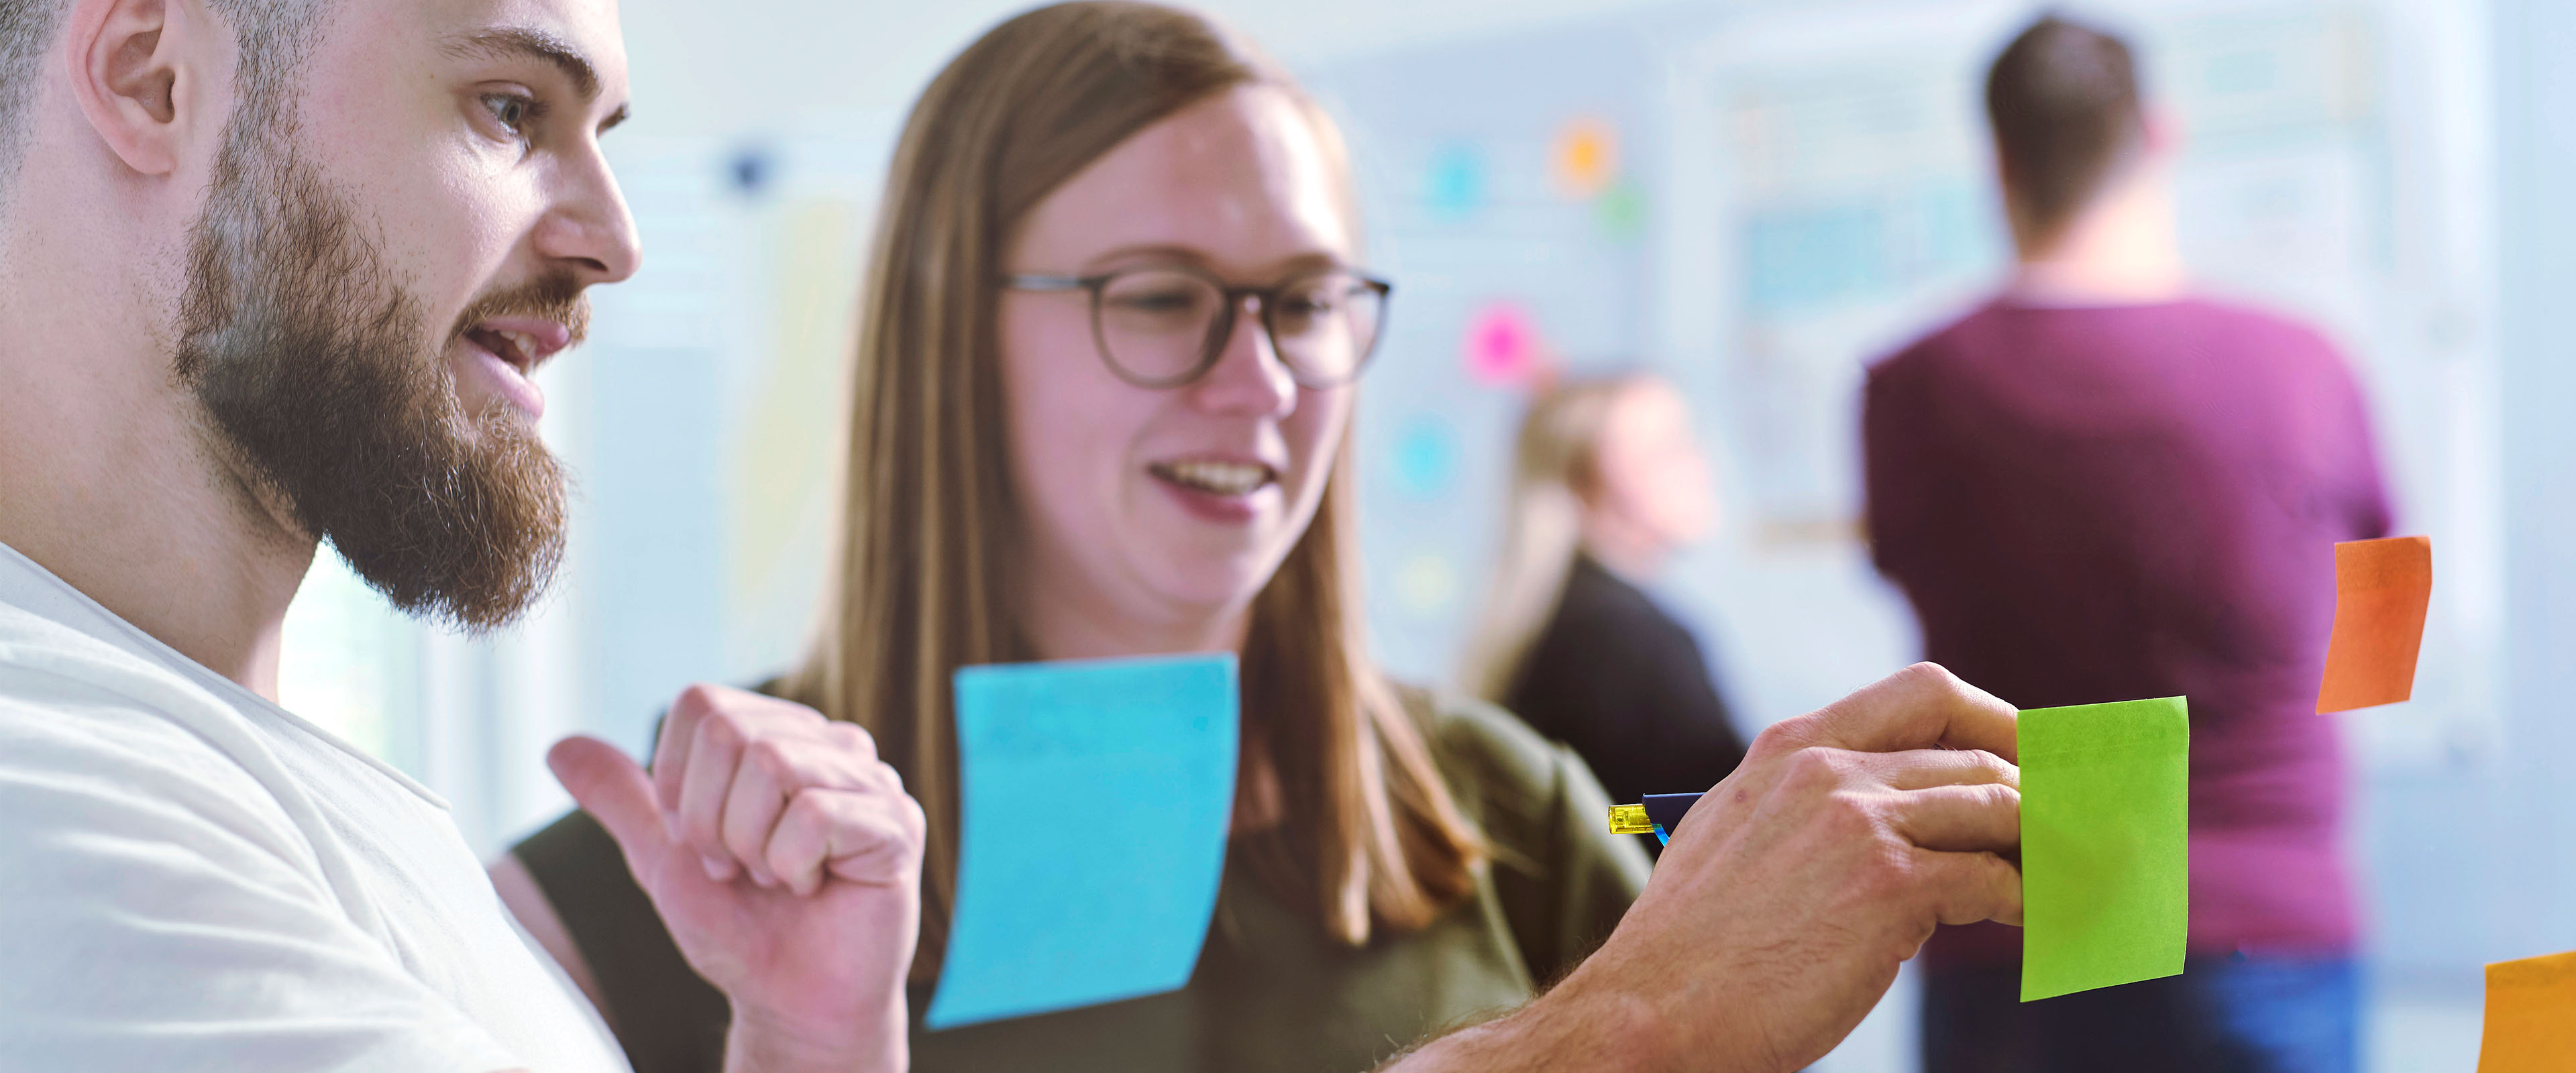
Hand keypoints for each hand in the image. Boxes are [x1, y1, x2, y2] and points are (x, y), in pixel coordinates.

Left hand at [548, 685, 924, 1072]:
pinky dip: (790, 864)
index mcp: (779, 737)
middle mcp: (830, 745)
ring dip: (749, 844)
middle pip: (731, 731)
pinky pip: (813, 814)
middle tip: (739, 867)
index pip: (702, 703)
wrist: (788, 1002)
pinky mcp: (897, 823)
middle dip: (710, 819)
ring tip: (776, 878)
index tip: (703, 843)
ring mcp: (870, 780)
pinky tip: (811, 889)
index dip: (680, 783)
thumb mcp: (663, 858)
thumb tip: (558, 744)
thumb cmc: (740, 928)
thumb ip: (620, 797)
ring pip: (772, 765)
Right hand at [1390, 663, 2020, 1072]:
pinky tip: (2029, 924)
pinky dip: (2026, 903)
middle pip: (1976, 754)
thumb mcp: (1734, 834)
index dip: (1993, 718)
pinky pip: (1994, 881)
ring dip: (2042, 847)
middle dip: (2035, 792)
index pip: (1921, 695)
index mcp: (1789, 749)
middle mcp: (1826, 769)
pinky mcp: (1890, 887)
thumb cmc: (1693, 946)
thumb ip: (1801, 802)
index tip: (2023, 753)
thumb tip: (1885, 811)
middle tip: (2063, 832)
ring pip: (1997, 808)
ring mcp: (1859, 821)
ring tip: (2060, 879)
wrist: (1655, 1009)